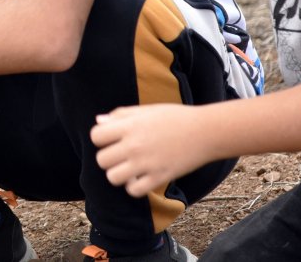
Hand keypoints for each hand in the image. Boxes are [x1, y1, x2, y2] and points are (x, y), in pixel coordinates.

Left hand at [91, 104, 212, 196]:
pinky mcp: (159, 178)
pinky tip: (140, 178)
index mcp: (129, 126)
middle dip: (108, 158)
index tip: (111, 139)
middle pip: (101, 160)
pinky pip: (133, 191)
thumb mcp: (145, 110)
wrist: (204, 131)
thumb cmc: (175, 117)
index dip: (101, 139)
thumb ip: (120, 115)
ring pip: (113, 177)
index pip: (95, 136)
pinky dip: (133, 187)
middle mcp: (134, 145)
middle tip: (120, 156)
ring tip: (128, 169)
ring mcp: (146, 163)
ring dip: (118, 175)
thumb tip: (98, 121)